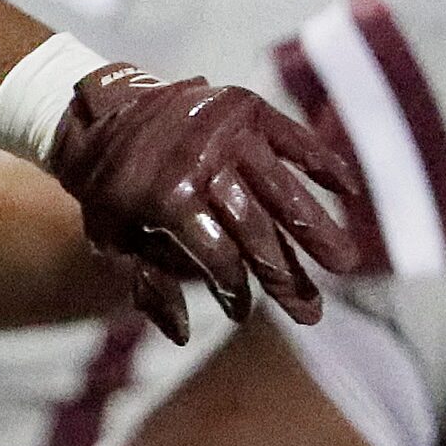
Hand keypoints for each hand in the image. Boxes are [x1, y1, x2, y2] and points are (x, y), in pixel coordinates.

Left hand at [49, 65, 364, 343]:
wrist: (97, 113)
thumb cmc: (105, 187)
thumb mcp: (109, 237)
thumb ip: (147, 282)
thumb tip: (183, 336)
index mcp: (167, 200)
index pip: (218, 256)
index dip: (232, 289)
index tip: (241, 312)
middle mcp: (205, 167)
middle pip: (257, 231)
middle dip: (285, 276)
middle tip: (312, 313)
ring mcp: (231, 135)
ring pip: (284, 191)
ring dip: (318, 230)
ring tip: (345, 263)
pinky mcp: (249, 109)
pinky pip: (295, 139)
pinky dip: (323, 164)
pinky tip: (348, 192)